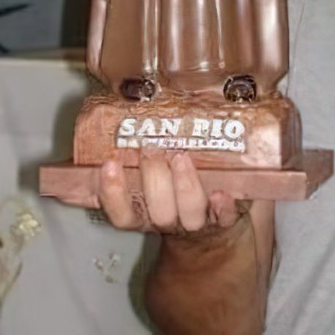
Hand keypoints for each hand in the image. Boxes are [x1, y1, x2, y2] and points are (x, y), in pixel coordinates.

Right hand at [93, 151, 245, 236]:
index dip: (112, 192)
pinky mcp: (226, 219)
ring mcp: (197, 220)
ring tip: (181, 156)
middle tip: (151, 147)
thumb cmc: (175, 192)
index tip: (108, 164)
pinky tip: (222, 194)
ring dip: (184, 185)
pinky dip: (223, 207)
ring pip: (188, 212)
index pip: (120, 212)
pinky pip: (225, 218)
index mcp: (145, 211)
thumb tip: (121, 104)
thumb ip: (137, 154)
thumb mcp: (151, 178)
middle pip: (157, 210)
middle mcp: (169, 220)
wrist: (213, 230)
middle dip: (153, 178)